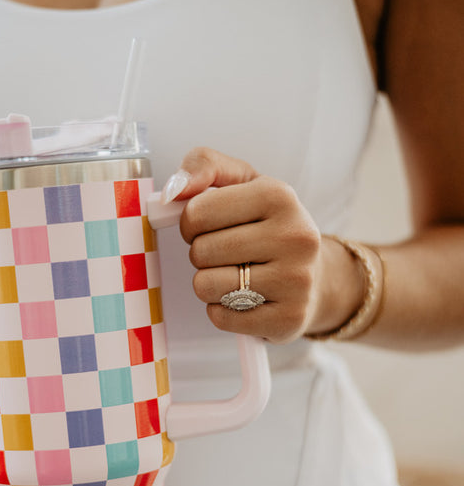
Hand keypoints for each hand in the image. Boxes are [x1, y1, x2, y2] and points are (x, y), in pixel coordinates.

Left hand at [162, 148, 359, 343]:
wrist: (314, 275)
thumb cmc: (266, 224)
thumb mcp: (241, 183)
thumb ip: (203, 167)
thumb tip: (171, 191)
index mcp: (278, 195)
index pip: (195, 213)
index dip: (190, 224)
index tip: (210, 226)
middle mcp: (294, 236)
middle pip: (200, 252)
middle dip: (201, 254)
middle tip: (227, 254)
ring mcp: (296, 280)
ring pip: (206, 286)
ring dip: (209, 284)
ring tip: (234, 275)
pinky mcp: (289, 318)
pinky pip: (221, 317)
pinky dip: (221, 310)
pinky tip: (243, 299)